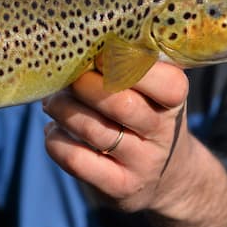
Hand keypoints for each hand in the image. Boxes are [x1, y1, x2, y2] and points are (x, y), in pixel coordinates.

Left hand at [42, 61, 226, 226]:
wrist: (167, 178)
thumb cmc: (149, 115)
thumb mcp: (155, 90)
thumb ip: (132, 63)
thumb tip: (83, 38)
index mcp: (174, 101)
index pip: (165, 82)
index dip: (127, 64)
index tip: (100, 55)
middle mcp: (162, 134)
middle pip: (121, 105)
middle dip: (85, 85)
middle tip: (68, 76)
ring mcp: (142, 164)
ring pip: (93, 131)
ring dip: (63, 109)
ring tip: (53, 100)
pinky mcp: (118, 188)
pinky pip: (77, 160)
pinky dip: (56, 140)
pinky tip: (54, 129)